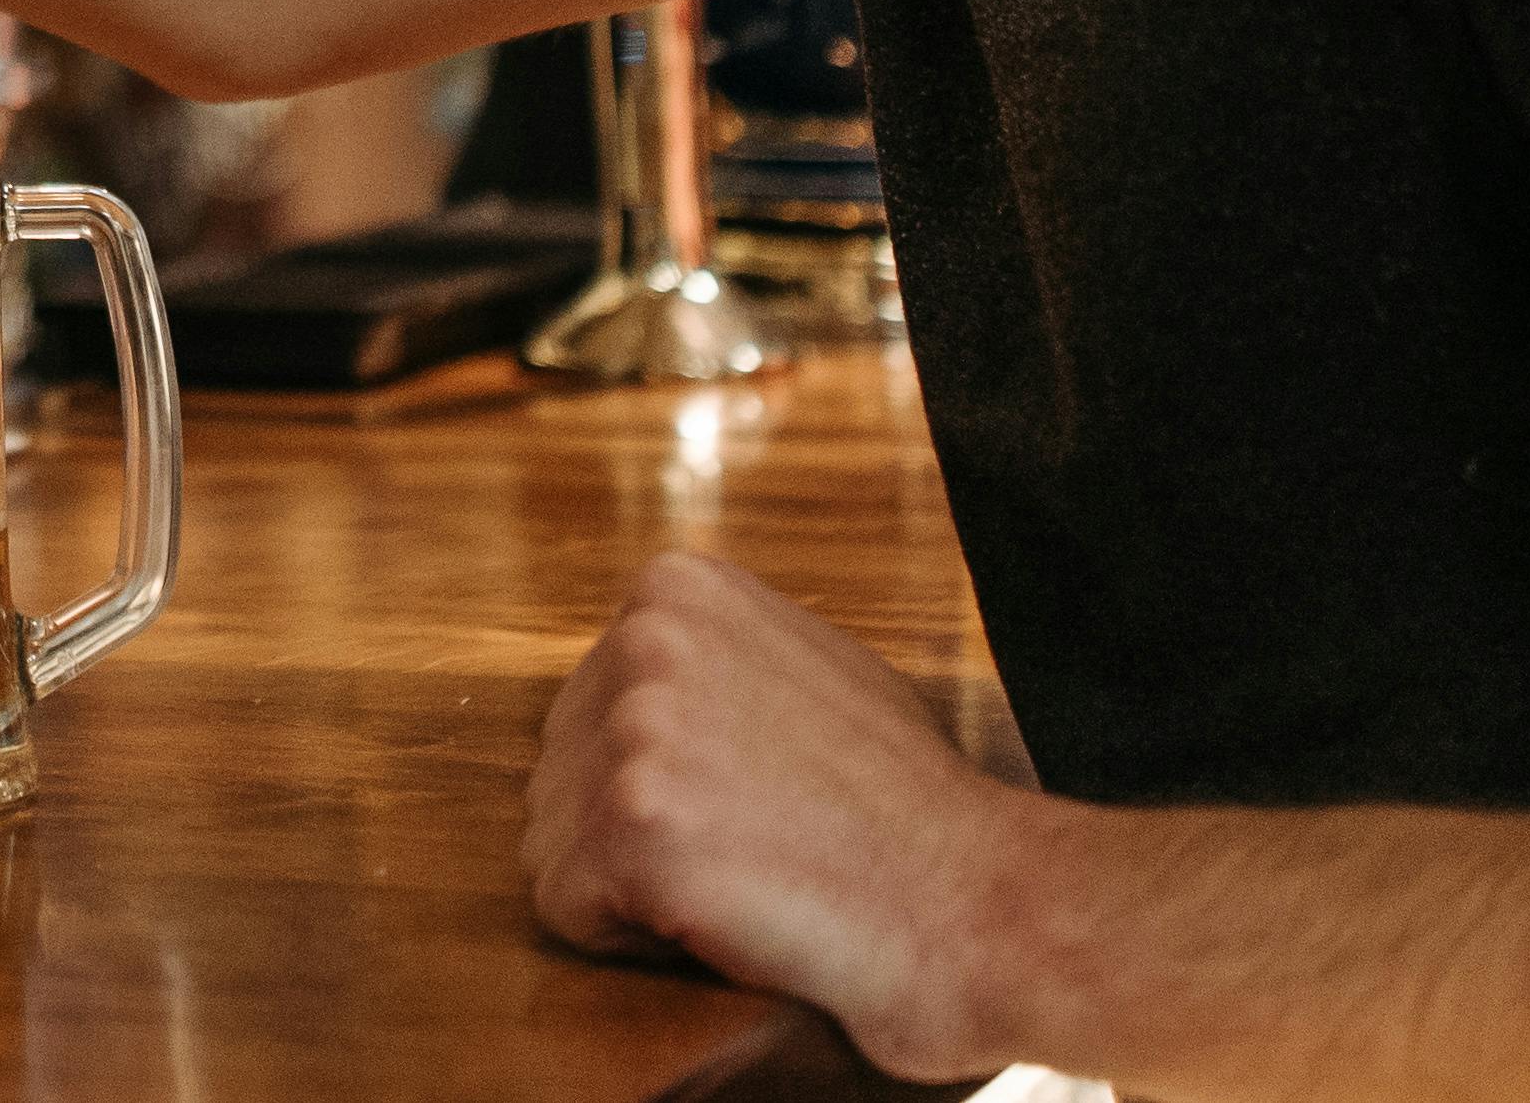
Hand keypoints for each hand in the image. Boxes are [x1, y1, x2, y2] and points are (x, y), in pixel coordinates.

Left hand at [520, 552, 1053, 1083]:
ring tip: (739, 879)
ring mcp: (638, 727)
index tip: (745, 799)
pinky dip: (629, 938)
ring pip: (550, 843)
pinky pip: (565, 907)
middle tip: (747, 849)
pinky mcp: (636, 822)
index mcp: (675, 590)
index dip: (657, 782)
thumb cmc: (907, 807)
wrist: (979, 903)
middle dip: (631, 834)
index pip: (582, 712)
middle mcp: (645, 639)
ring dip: (629, 888)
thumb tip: (638, 665)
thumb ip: (714, 653)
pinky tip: (722, 916)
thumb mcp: (809, 667)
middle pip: (556, 774)